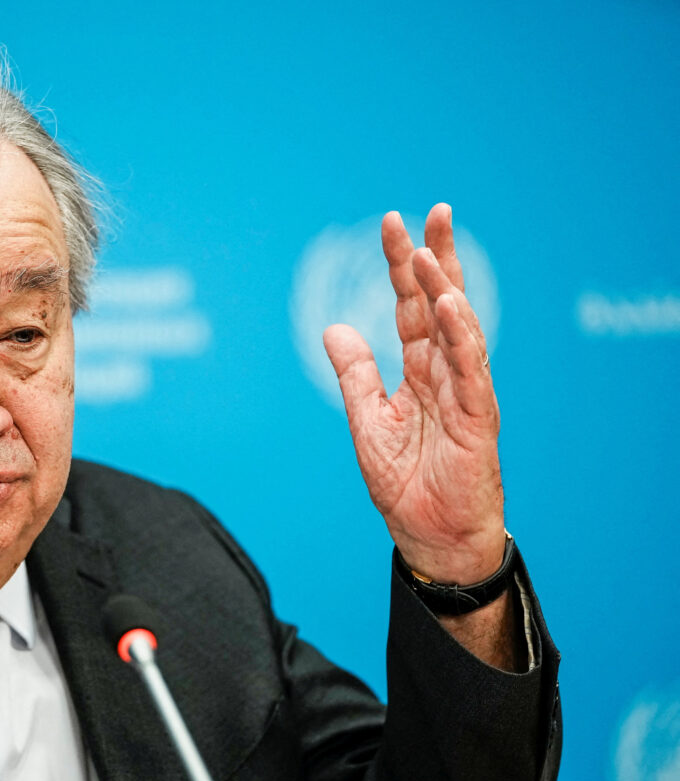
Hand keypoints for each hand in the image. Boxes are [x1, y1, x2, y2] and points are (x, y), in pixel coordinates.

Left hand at [323, 204, 504, 584]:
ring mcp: (465, 394)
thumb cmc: (406, 484)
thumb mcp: (367, 422)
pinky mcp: (477, 421)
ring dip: (446, 291)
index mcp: (419, 372)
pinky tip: (452, 307)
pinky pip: (471, 373)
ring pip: (460, 331)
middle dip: (437, 259)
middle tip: (434, 213)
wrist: (430, 538)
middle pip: (443, 305)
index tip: (393, 224)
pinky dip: (462, 339)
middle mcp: (445, 374)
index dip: (401, 268)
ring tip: (430, 254)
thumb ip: (355, 375)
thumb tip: (332, 327)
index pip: (411, 308)